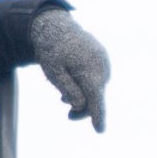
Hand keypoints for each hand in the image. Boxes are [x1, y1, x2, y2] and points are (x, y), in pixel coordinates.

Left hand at [31, 8, 109, 132]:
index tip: (99, 130)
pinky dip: (87, 84)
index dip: (97, 115)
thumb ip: (67, 89)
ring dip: (84, 95)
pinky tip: (74, 80)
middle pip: (95, 96)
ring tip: (64, 95)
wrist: (57, 27)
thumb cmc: (51, 50)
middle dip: (83, 107)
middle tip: (68, 116)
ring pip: (97, 88)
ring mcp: (105, 62)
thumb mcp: (53, 71)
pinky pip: (97, 79)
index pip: (95, 97)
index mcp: (88, 69)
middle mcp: (101, 66)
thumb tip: (80, 105)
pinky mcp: (103, 59)